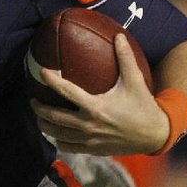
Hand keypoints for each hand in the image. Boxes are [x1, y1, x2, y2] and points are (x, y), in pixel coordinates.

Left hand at [32, 34, 168, 155]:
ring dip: (45, 125)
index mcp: (96, 107)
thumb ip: (125, 58)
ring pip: (57, 134)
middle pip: (54, 117)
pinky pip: (68, 146)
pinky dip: (58, 139)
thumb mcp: (135, 81)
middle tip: (32, 100)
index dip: (51, 80)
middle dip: (39, 108)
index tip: (42, 72)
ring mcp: (89, 140)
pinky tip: (56, 133)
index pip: (66, 91)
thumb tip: (119, 35)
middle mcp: (89, 125)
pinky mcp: (92, 150)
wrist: (154, 135)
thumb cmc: (144, 106)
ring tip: (40, 117)